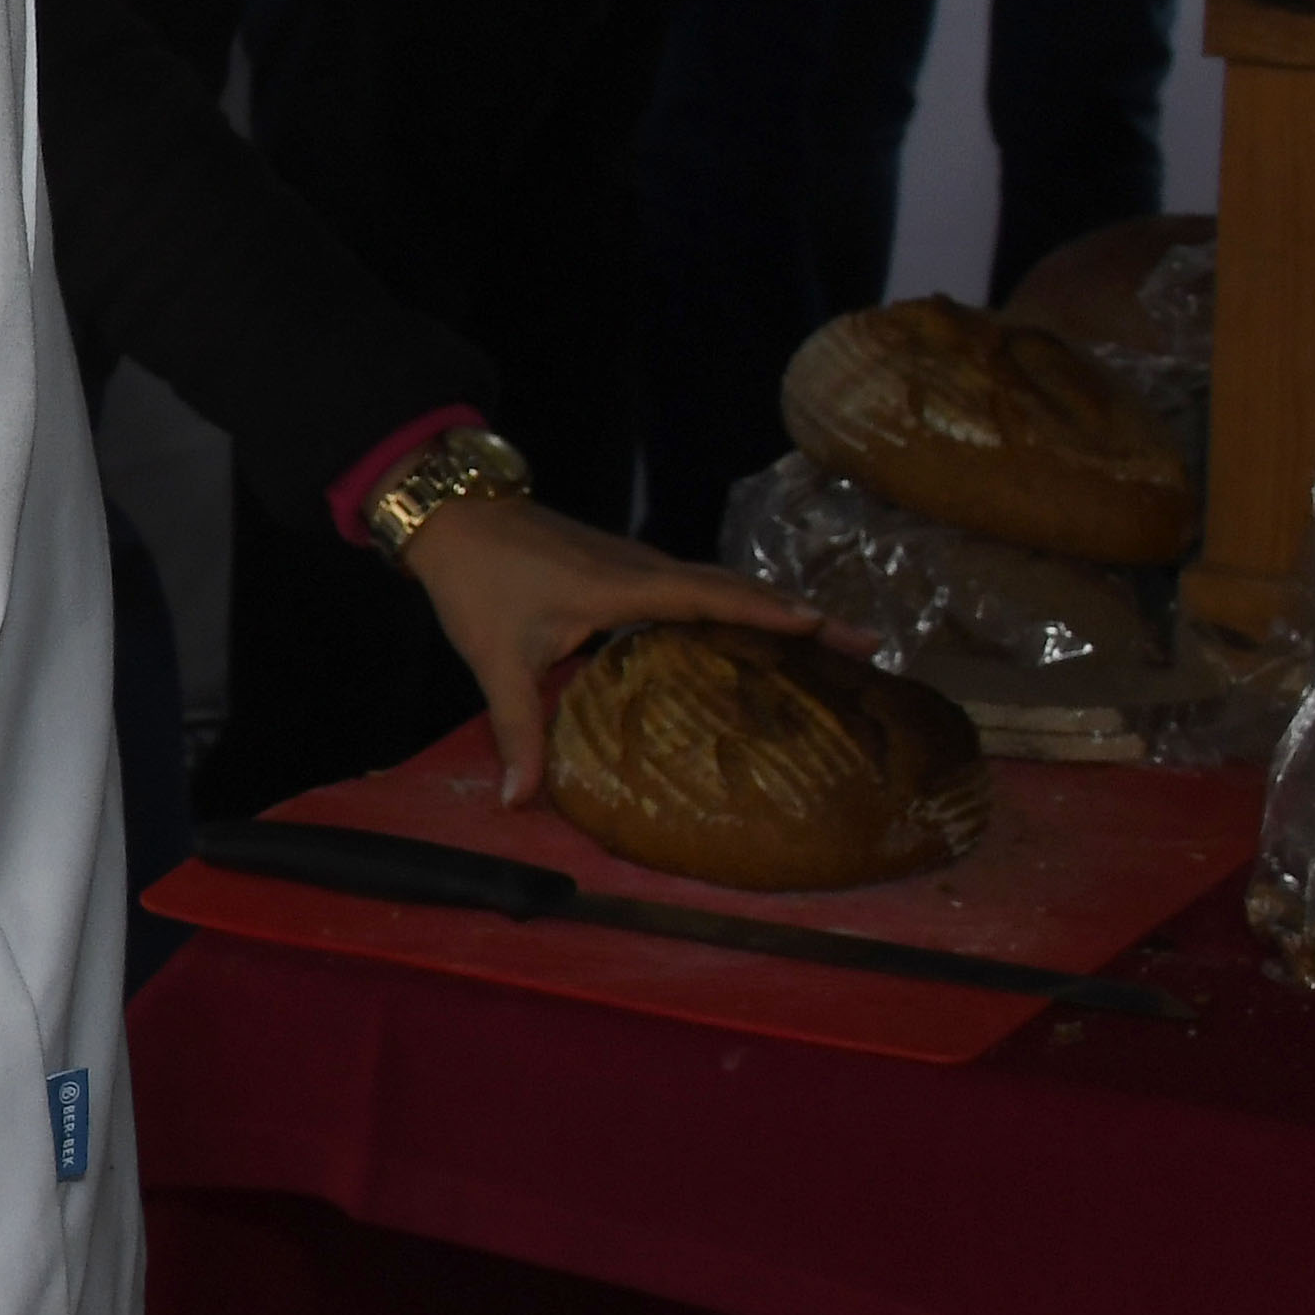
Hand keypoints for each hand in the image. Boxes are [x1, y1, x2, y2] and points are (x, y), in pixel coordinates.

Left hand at [397, 487, 829, 799]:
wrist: (450, 514)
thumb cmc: (475, 580)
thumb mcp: (494, 660)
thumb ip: (516, 729)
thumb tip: (519, 800)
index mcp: (621, 587)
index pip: (711, 597)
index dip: (768, 611)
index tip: (827, 627)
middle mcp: (641, 568)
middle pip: (736, 588)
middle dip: (801, 614)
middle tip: (865, 644)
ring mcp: (636, 562)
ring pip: (720, 582)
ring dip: (774, 606)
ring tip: (833, 638)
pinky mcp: (624, 564)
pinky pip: (696, 583)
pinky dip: (736, 602)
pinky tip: (755, 627)